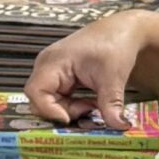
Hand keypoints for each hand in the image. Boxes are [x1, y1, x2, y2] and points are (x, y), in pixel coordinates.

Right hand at [24, 13, 152, 126]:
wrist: (122, 31)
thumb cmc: (114, 44)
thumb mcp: (113, 77)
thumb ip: (111, 104)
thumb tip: (119, 127)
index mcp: (53, 61)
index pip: (36, 92)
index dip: (49, 110)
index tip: (70, 120)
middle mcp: (47, 66)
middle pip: (40, 101)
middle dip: (62, 112)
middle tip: (87, 112)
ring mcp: (52, 72)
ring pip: (49, 103)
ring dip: (69, 110)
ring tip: (92, 106)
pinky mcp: (60, 78)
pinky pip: (58, 99)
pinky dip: (72, 106)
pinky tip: (90, 103)